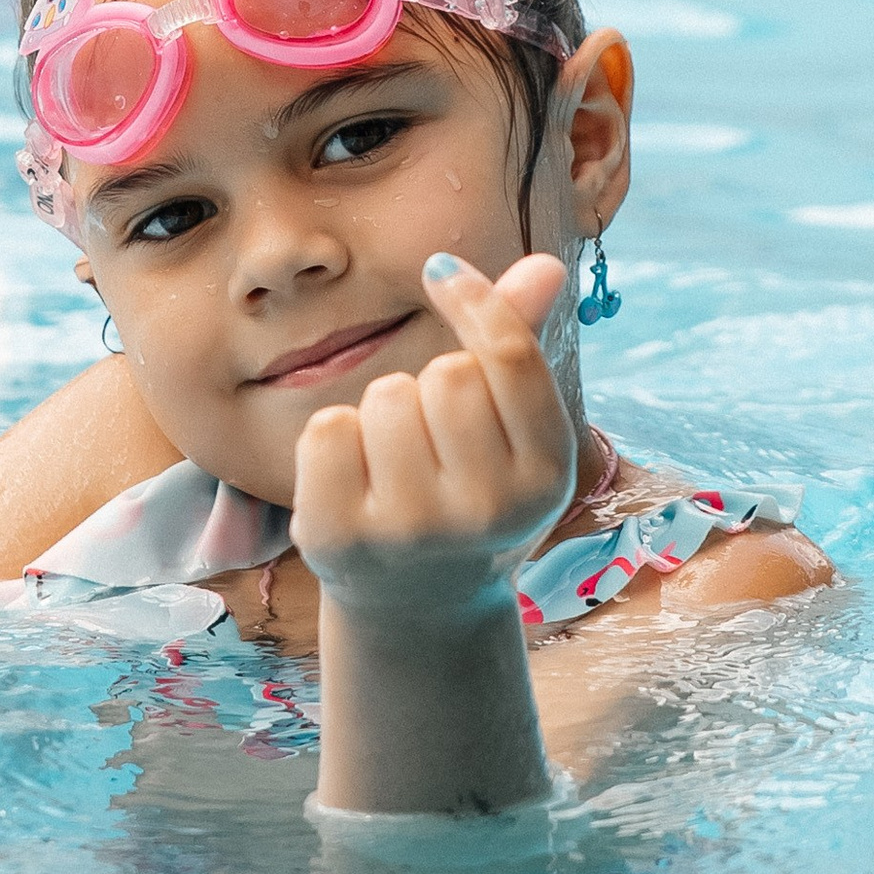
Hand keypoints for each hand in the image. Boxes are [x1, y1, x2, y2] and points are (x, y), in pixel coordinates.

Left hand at [291, 251, 575, 632]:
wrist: (418, 609)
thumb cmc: (469, 495)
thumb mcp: (511, 436)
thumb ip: (521, 345)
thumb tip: (545, 264)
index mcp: (547, 477)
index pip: (511, 357)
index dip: (474, 298)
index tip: (441, 270)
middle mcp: (487, 511)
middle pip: (447, 372)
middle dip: (430, 383)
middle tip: (432, 437)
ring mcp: (412, 530)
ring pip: (385, 394)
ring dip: (382, 412)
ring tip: (394, 464)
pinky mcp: (341, 538)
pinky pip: (326, 429)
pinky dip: (332, 441)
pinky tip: (352, 482)